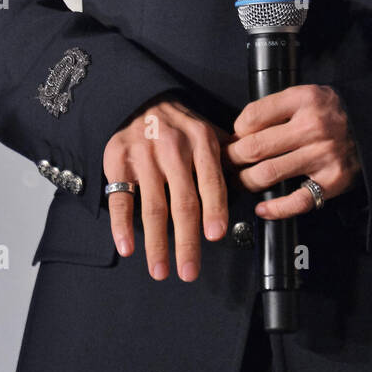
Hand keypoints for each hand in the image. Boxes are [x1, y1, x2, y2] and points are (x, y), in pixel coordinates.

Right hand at [103, 99, 229, 281]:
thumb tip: (252, 181)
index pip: (211, 180)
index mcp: (200, 141)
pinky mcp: (118, 161)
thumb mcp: (207, 130)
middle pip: (182, 201)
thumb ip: (227, 156)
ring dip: (157, 244)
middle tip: (190, 271)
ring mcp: (144, 155)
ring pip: (153, 206)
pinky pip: (120, 198)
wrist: (141, 100)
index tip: (215, 236)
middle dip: (187, 241)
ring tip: (161, 271)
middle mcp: (172, 148)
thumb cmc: (180, 126)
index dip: (214, 209)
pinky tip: (127, 248)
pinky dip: (122, 226)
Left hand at [222, 84, 360, 218]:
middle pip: (254, 147)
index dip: (236, 130)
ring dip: (245, 182)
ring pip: (267, 174)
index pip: (253, 116)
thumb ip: (277, 107)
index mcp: (304, 100)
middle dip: (232, 158)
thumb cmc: (334, 112)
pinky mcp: (331, 181)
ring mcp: (322, 156)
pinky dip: (274, 209)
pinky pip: (296, 201)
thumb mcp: (308, 94)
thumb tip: (241, 131)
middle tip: (226, 162)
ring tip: (240, 181)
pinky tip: (263, 207)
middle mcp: (312, 127)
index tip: (234, 136)